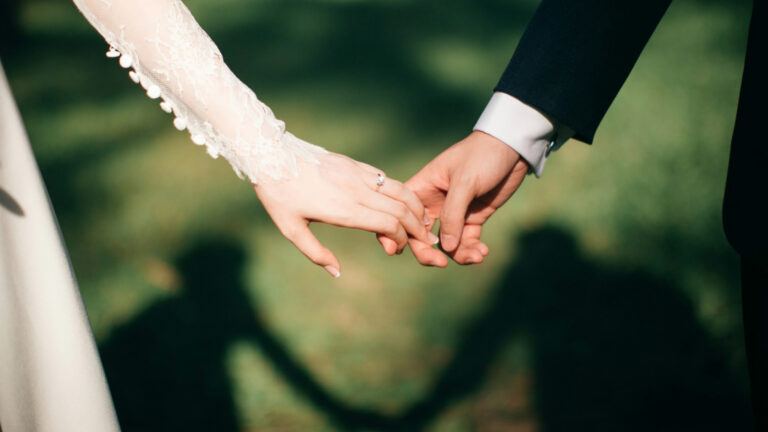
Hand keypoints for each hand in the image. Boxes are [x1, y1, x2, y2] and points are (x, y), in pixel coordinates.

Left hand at [255, 151, 438, 276]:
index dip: (401, 238)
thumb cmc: (278, 195)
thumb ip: (315, 253)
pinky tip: (404, 203)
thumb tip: (337, 273)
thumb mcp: (290, 229)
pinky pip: (385, 179)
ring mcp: (357, 174)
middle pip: (401, 208)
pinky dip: (401, 192)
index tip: (397, 249)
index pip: (388, 223)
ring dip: (416, 207)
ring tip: (423, 221)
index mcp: (343, 209)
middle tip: (425, 240)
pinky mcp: (355, 164)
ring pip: (399, 190)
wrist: (271, 154)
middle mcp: (356, 190)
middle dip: (417, 227)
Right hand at [382, 131, 527, 265]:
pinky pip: (466, 242)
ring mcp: (453, 213)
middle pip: (420, 236)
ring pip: (446, 244)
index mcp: (422, 189)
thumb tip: (445, 248)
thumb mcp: (465, 182)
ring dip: (458, 254)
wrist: (512, 148)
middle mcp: (433, 203)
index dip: (397, 233)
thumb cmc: (482, 156)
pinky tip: (483, 252)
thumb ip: (452, 214)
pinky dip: (472, 250)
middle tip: (441, 263)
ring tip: (476, 256)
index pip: (402, 215)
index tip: (400, 250)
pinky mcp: (473, 218)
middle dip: (429, 253)